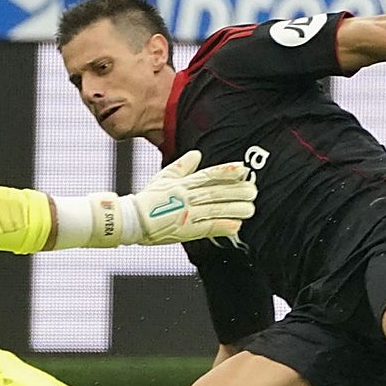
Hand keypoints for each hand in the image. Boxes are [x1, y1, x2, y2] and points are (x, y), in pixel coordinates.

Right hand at [125, 150, 255, 245]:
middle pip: (215, 193)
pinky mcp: (185, 231)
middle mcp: (186, 198)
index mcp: (181, 184)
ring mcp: (186, 214)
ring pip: (214, 210)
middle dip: (236, 191)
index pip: (207, 175)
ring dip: (234, 209)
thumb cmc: (147, 199)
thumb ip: (182, 166)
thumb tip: (197, 154)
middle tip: (253, 189)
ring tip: (250, 208)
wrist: (132, 220)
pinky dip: (222, 227)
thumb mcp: (163, 177)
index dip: (225, 171)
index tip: (242, 169)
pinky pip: (206, 229)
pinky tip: (236, 226)